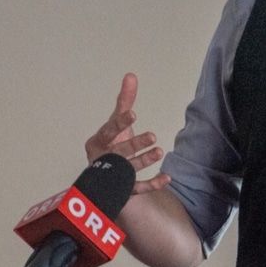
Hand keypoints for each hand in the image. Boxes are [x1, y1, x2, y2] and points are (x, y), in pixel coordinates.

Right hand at [85, 73, 171, 194]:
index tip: (134, 115)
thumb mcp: (117, 122)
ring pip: (127, 169)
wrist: (105, 176)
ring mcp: (111, 176)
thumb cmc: (112, 144)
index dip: (120, 123)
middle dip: (134, 144)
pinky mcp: (123, 190)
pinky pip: (137, 188)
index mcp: (98, 141)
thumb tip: (131, 76)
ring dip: (143, 161)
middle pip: (118, 151)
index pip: (109, 130)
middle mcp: (103, 159)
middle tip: (153, 136)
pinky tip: (167, 177)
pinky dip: (152, 184)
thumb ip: (124, 101)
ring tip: (159, 152)